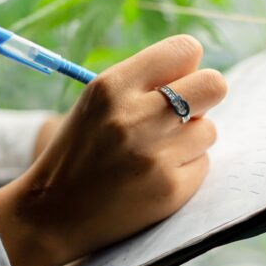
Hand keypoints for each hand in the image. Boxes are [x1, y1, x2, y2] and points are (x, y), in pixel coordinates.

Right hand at [0, 35, 225, 265]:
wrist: (52, 215)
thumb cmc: (80, 152)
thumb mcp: (96, 104)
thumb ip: (143, 83)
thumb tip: (199, 71)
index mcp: (112, 86)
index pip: (185, 50)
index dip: (188, 66)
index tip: (179, 81)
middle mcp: (135, 117)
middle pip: (213, 85)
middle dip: (205, 97)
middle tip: (186, 114)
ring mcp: (155, 156)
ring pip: (209, 130)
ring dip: (191, 140)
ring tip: (156, 153)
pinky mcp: (170, 189)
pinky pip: (203, 164)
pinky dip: (185, 170)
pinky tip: (153, 178)